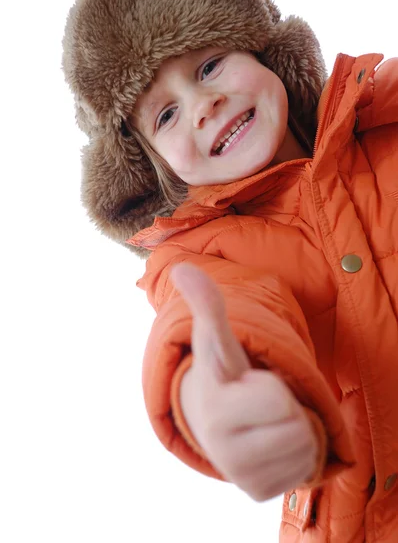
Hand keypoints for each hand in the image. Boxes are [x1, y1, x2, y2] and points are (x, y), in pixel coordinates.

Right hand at [171, 263, 318, 500]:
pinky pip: (305, 471)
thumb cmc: (224, 376)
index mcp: (215, 407)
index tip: (247, 384)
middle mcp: (223, 449)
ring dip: (297, 430)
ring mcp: (240, 474)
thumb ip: (207, 304)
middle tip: (264, 404)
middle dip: (289, 408)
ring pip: (307, 450)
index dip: (272, 385)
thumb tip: (182, 267)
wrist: (215, 423)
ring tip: (268, 423)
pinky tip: (273, 445)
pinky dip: (300, 456)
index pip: (278, 399)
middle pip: (299, 426)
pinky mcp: (257, 492)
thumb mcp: (217, 341)